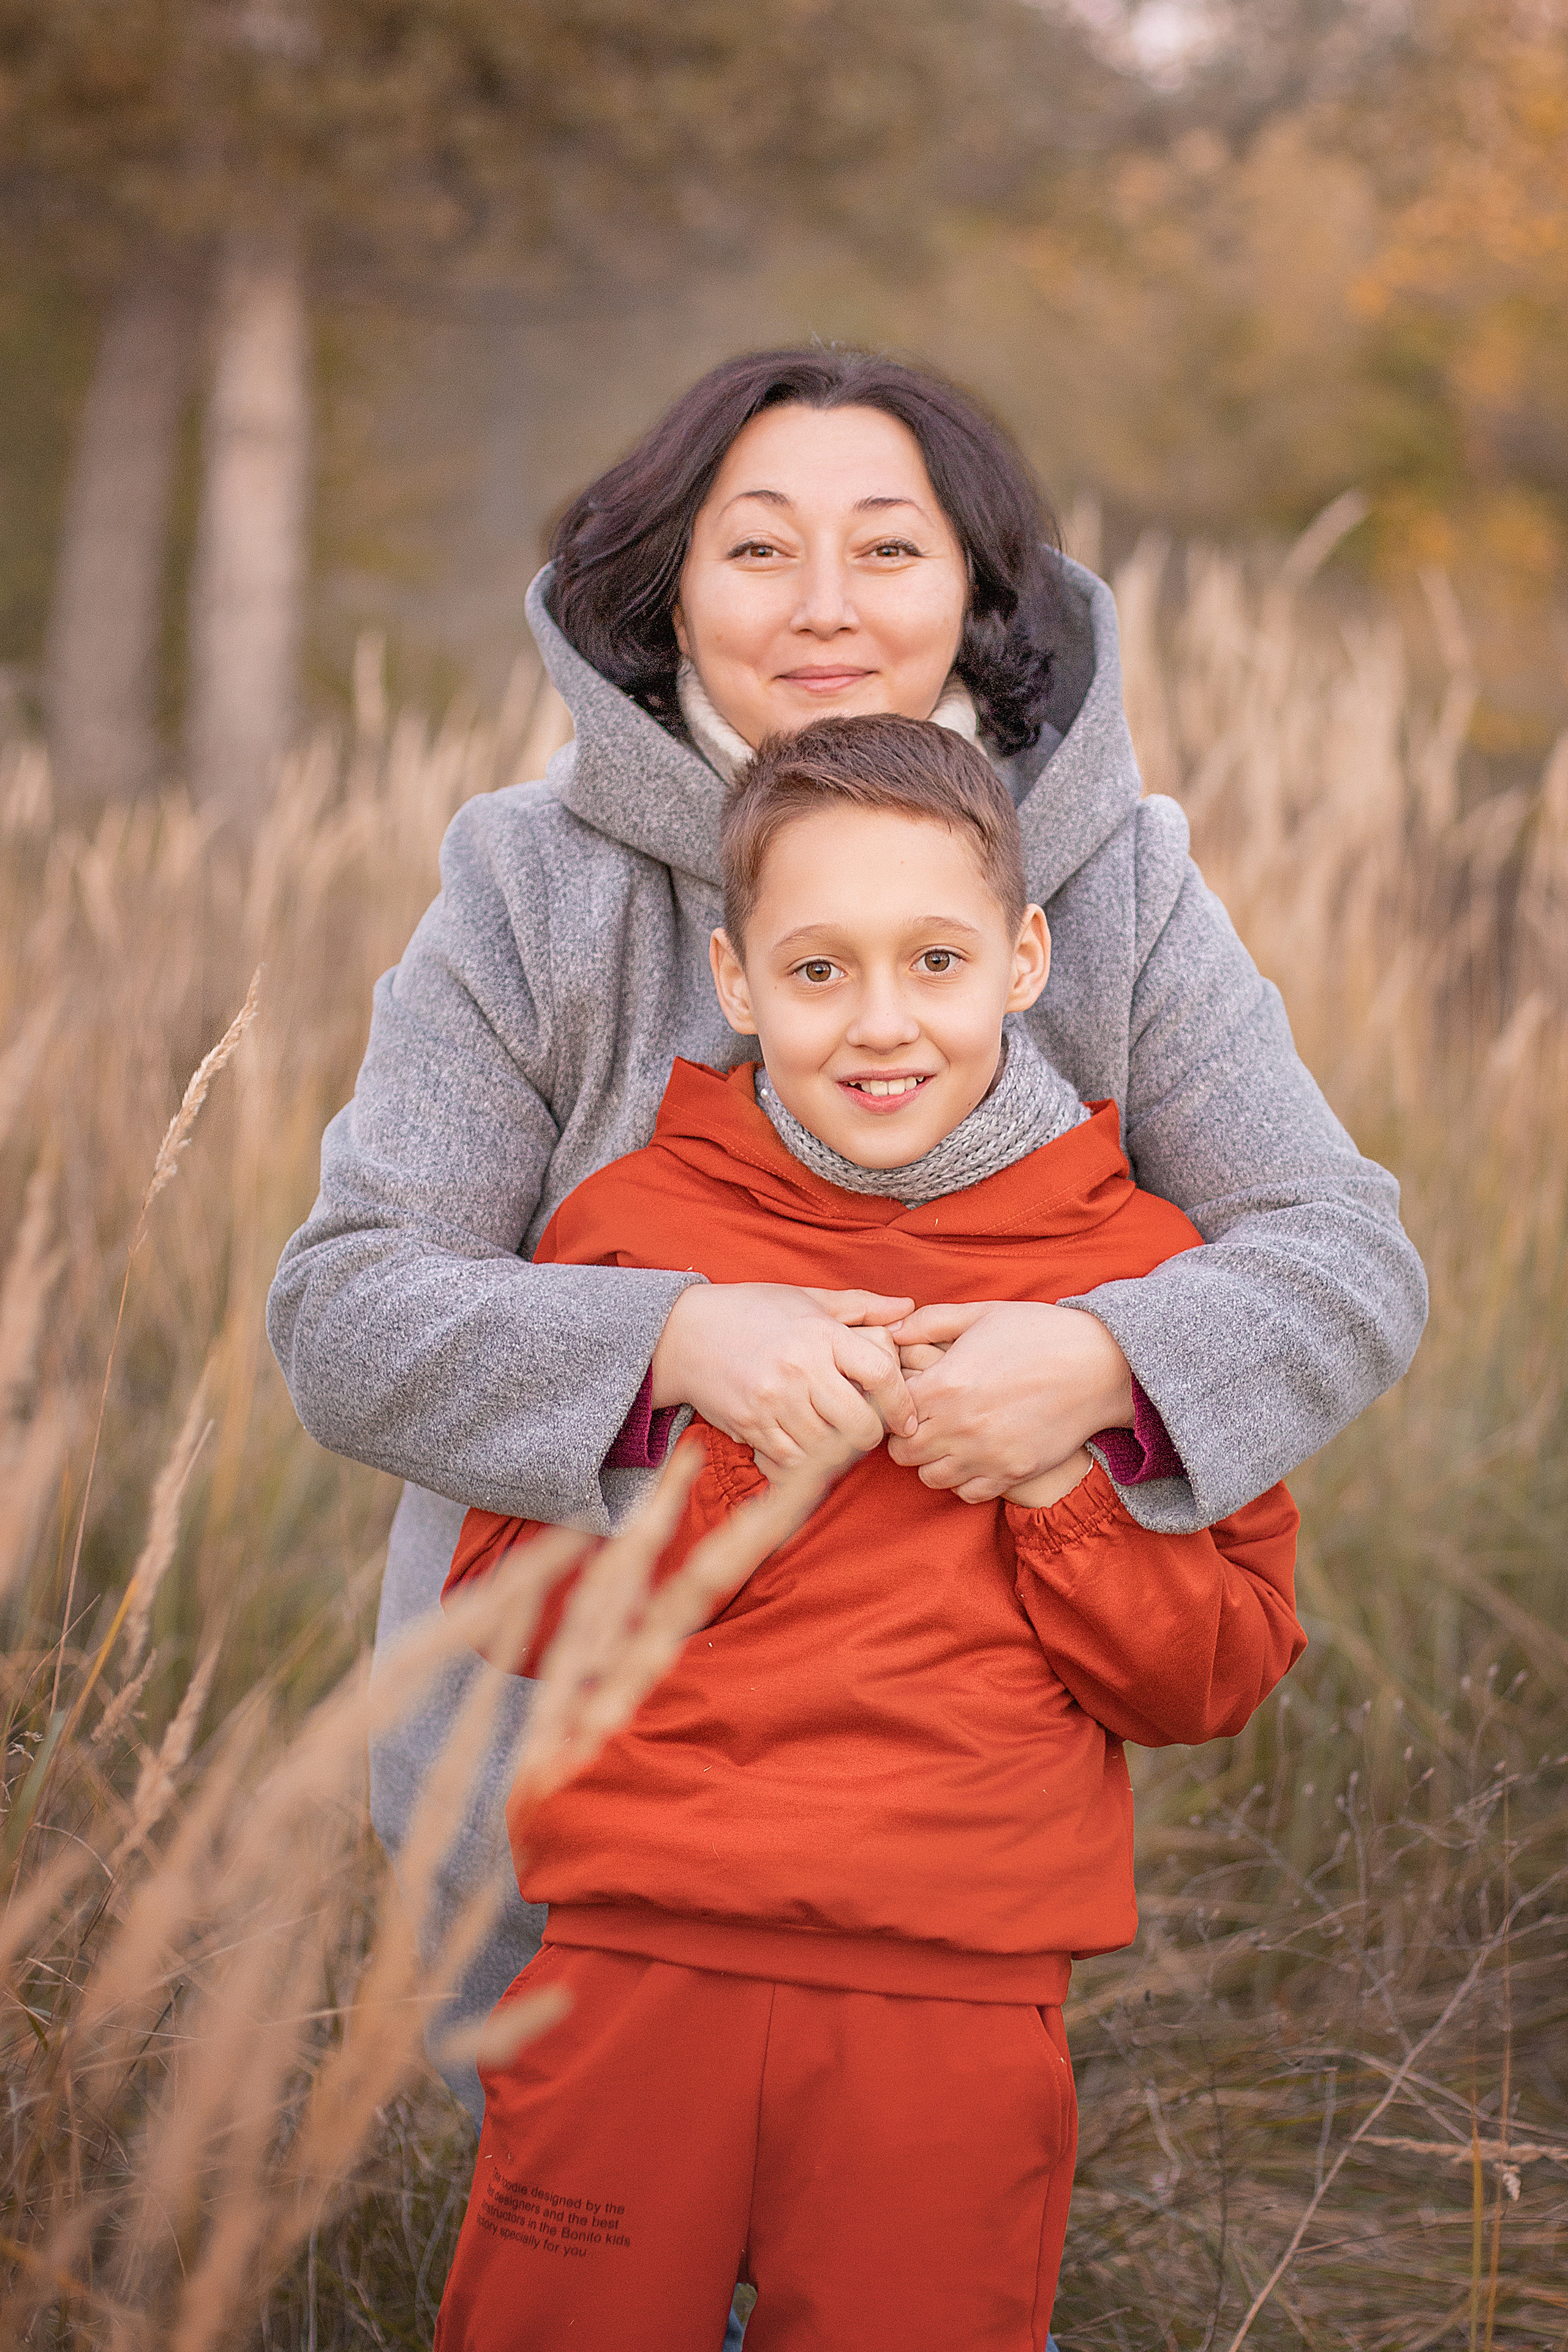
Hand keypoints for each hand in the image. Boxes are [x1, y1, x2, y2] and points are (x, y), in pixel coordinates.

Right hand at [650, 1284, 917, 1477]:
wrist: (684, 1333)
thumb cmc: (751, 1311)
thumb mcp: (806, 1298)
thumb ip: (861, 1305)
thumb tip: (908, 1308)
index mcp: (819, 1334)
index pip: (880, 1373)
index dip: (900, 1401)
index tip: (904, 1417)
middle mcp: (798, 1368)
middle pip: (859, 1422)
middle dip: (872, 1435)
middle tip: (869, 1431)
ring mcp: (772, 1401)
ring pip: (828, 1448)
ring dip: (839, 1451)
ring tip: (836, 1437)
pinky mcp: (750, 1425)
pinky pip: (792, 1460)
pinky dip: (805, 1461)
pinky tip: (805, 1446)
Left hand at [886, 1301, 1132, 1503]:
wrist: (1102, 1365)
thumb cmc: (1040, 1333)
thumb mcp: (983, 1313)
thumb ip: (931, 1321)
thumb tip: (892, 1332)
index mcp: (945, 1384)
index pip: (890, 1412)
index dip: (894, 1405)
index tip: (909, 1397)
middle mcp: (959, 1425)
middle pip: (903, 1452)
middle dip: (907, 1437)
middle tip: (924, 1421)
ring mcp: (985, 1454)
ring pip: (930, 1478)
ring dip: (932, 1461)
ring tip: (949, 1440)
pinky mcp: (1012, 1473)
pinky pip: (968, 1493)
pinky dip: (964, 1480)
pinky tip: (974, 1457)